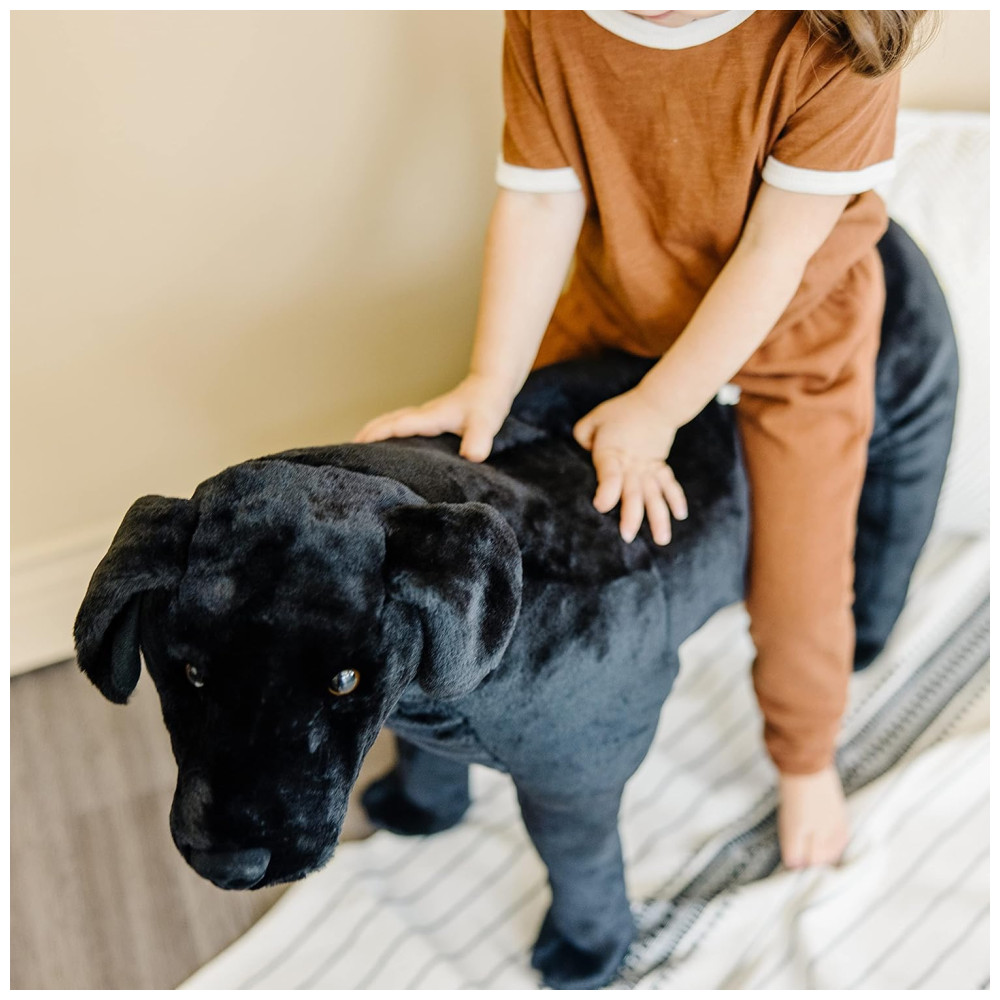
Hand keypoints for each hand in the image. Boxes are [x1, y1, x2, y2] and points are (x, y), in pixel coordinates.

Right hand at [353, 372, 512, 461]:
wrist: (489, 386)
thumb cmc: (486, 405)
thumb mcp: (485, 423)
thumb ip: (479, 439)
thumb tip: (472, 456)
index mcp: (430, 417)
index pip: (398, 426)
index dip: (379, 436)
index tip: (358, 448)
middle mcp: (421, 414)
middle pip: (385, 422)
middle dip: (365, 435)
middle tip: (344, 453)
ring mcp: (421, 415)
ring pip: (388, 421)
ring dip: (370, 432)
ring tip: (354, 450)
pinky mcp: (425, 418)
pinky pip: (397, 424)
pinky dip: (383, 431)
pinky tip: (381, 444)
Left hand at [572, 388, 686, 544]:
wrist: (656, 402)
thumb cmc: (620, 411)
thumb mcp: (594, 418)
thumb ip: (583, 434)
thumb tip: (582, 449)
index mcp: (612, 453)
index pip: (609, 474)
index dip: (606, 491)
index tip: (601, 506)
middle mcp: (632, 464)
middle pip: (633, 492)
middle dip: (631, 515)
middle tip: (627, 536)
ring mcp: (649, 467)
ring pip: (655, 495)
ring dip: (659, 517)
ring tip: (662, 540)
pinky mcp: (660, 467)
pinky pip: (669, 485)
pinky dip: (676, 499)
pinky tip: (680, 516)